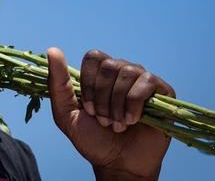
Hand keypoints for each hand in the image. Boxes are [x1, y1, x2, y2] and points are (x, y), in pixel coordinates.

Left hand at [47, 48, 174, 180]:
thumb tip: (52, 50)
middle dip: (101, 97)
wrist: (118, 164)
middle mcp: (122, 72)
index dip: (88, 82)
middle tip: (103, 120)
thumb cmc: (92, 139)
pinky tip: (132, 120)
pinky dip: (135, 103)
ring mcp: (142, 80)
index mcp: (100, 74)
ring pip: (127, 72)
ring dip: (117, 103)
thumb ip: (57, 83)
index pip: (93, 56)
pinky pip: (147, 81)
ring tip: (117, 124)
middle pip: (109, 65)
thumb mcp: (66, 113)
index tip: (87, 108)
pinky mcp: (162, 91)